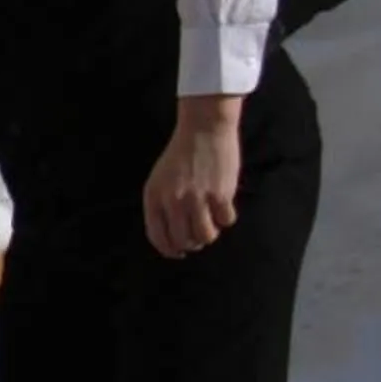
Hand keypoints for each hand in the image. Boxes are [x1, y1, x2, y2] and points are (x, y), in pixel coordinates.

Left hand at [144, 94, 243, 256]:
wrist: (203, 129)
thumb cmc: (181, 155)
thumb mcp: (160, 179)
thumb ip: (162, 205)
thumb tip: (172, 237)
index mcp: (154, 197)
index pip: (157, 237)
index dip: (169, 250)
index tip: (178, 252)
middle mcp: (173, 201)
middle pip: (183, 241)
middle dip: (191, 243)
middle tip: (198, 235)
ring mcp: (196, 199)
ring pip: (205, 236)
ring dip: (209, 233)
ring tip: (211, 220)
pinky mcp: (220, 195)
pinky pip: (226, 221)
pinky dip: (226, 217)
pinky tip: (223, 205)